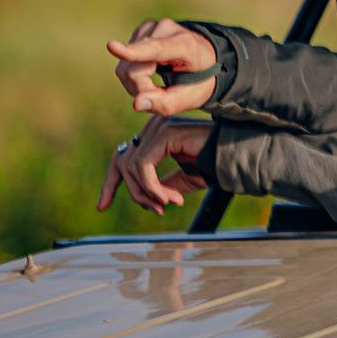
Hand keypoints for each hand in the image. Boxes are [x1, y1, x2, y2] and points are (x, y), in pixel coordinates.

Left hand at [97, 116, 212, 214]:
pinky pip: (143, 166)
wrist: (235, 159)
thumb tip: (143, 197)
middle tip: (157, 210)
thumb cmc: (214, 166)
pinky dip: (153, 187)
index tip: (102, 206)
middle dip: (135, 194)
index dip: (110, 183)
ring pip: (131, 167)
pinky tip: (172, 198)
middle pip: (122, 164)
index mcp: (155, 136)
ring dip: (147, 194)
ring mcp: (158, 127)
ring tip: (168, 205)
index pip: (122, 158)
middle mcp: (154, 127)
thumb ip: (160, 186)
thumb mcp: (181, 181)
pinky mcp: (164, 133)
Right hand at [108, 19, 216, 114]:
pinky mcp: (141, 30)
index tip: (111, 46)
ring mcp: (151, 27)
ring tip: (157, 83)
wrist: (205, 59)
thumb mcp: (190, 98)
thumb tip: (136, 103)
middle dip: (142, 88)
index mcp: (186, 45)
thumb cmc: (199, 80)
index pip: (157, 49)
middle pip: (134, 68)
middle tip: (160, 94)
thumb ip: (165, 103)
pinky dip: (135, 73)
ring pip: (125, 65)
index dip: (134, 52)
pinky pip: (125, 61)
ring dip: (138, 82)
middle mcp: (166, 30)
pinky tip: (151, 71)